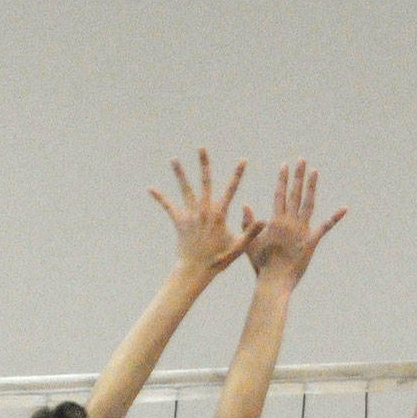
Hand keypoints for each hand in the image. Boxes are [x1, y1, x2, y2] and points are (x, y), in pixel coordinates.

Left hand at [150, 148, 262, 274]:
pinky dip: (160, 198)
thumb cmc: (219, 259)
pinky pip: (168, 206)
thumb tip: (265, 219)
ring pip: (185, 189)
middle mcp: (204, 210)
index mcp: (220, 214)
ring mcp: (190, 214)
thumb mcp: (239, 247)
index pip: (231, 189)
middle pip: (204, 182)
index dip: (237, 174)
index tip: (242, 161)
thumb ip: (251, 232)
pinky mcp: (179, 221)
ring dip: (179, 174)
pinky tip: (151, 189)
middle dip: (204, 164)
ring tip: (174, 159)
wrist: (196, 269)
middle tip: (201, 148)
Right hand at [242, 160, 345, 285]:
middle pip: (295, 194)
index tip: (284, 165)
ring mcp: (302, 231)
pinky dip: (335, 218)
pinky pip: (325, 227)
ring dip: (312, 187)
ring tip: (315, 172)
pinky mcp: (312, 242)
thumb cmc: (261, 264)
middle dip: (298, 176)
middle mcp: (290, 222)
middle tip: (302, 160)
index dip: (282, 179)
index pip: (279, 194)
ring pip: (309, 204)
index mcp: (275, 220)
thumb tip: (245, 205)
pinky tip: (344, 208)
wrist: (275, 281)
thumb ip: (248, 223)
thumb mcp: (250, 242)